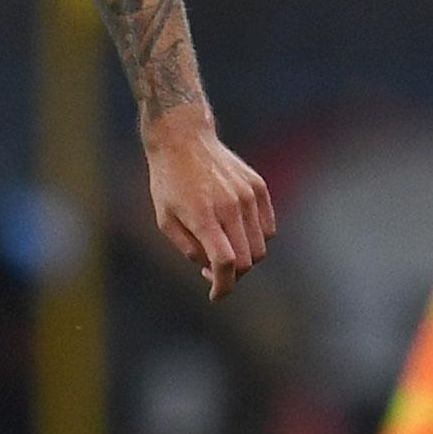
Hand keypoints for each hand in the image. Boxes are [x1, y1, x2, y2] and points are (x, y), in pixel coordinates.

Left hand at [143, 104, 276, 300]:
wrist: (183, 137)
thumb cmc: (168, 180)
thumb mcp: (164, 219)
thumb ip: (188, 248)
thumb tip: (211, 267)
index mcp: (204, 215)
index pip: (226, 263)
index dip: (223, 286)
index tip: (215, 296)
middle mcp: (231, 206)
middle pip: (247, 260)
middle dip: (232, 275)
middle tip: (213, 271)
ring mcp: (248, 195)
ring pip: (261, 247)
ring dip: (245, 259)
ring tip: (223, 251)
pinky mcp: (259, 187)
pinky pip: (268, 227)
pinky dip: (256, 240)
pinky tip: (236, 235)